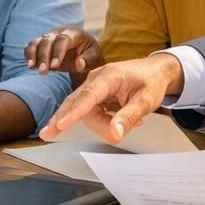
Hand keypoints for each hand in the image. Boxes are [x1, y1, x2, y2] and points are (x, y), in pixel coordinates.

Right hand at [24, 27, 103, 86]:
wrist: (84, 52)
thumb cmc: (90, 55)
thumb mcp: (95, 57)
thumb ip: (89, 60)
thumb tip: (79, 65)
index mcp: (74, 33)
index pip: (63, 40)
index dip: (57, 52)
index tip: (54, 66)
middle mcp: (59, 32)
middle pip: (47, 40)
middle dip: (44, 56)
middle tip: (43, 72)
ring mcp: (49, 36)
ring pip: (37, 41)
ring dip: (33, 55)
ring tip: (32, 68)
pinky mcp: (41, 43)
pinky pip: (31, 46)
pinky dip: (29, 54)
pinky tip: (30, 66)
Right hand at [40, 54, 182, 142]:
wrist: (156, 70)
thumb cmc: (152, 81)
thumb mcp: (146, 101)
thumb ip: (129, 118)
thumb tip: (114, 134)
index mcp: (109, 76)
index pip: (88, 95)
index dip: (73, 112)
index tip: (61, 125)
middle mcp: (97, 78)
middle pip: (79, 104)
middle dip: (65, 119)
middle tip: (48, 134)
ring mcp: (94, 85)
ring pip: (85, 111)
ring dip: (101, 124)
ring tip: (129, 124)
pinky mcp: (94, 93)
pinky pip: (90, 111)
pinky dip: (101, 121)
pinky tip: (116, 122)